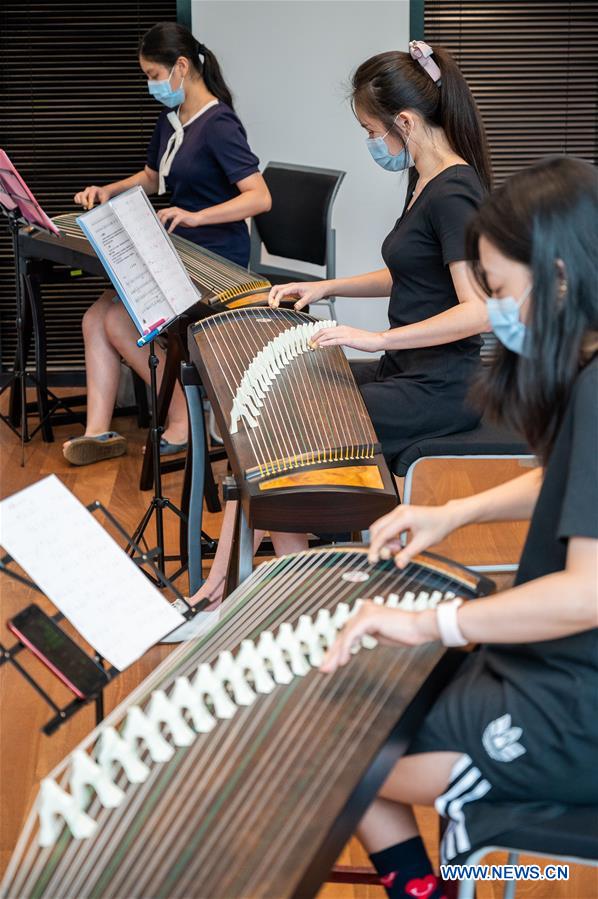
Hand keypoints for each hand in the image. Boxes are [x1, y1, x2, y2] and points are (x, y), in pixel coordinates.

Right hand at [74, 185, 110, 209]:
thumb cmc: (103, 195)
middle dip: (84, 203)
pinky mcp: (82, 194)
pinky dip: (77, 201)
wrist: (102, 191)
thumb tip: (101, 210)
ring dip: (80, 202)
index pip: (91, 196)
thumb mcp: (105, 199)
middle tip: (88, 208)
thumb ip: (102, 204)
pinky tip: (81, 204)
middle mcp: (88, 189)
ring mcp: (84, 191)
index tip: (90, 208)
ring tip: (85, 206)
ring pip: (78, 196)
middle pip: (83, 195)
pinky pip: (76, 197)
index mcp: (94, 189)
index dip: (90, 202)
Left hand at [157, 207, 202, 232]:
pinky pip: (174, 222)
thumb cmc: (187, 220)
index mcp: (172, 209)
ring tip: (162, 228)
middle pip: (162, 212)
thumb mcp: (176, 219)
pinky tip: (169, 231)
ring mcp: (178, 212)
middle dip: (158, 219)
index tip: (154, 223)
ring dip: (163, 222)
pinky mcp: (182, 216)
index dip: (157, 216)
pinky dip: (171, 227)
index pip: (161, 211)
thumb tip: (163, 222)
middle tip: (157, 226)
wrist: (197, 218)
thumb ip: (170, 219)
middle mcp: (174, 209)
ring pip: (166, 215)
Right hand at [268, 281, 328, 310]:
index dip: (277, 299)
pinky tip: (277, 303)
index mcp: (294, 286)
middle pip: (276, 288)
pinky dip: (277, 298)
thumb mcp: (310, 298)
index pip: (281, 292)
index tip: (275, 306)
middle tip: (271, 305)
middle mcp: (291, 286)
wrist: (321, 288)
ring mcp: (290, 289)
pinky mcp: (292, 292)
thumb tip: (295, 308)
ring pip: (277, 290)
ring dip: (273, 297)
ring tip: (272, 305)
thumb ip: (302, 303)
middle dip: (271, 296)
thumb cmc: (316, 291)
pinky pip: (281, 293)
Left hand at [310, 325, 384, 352]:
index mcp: (342, 328)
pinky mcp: (349, 340)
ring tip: (312, 345)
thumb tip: (333, 343)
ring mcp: (345, 334)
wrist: (376, 340)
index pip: (326, 329)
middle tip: (308, 343)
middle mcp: (342, 329)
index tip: (311, 340)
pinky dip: (326, 342)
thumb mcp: (350, 338)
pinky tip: (321, 345)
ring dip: (318, 340)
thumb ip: (342, 339)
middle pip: (324, 331)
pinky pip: (335, 340)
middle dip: (314, 337)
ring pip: (328, 335)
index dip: (316, 334)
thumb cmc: (365, 340)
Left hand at [320, 601, 436, 673]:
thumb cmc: (405, 633)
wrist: (420, 627)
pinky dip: (346, 649)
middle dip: (332, 653)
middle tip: (323, 669)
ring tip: (328, 668)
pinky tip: (342, 661)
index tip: (330, 663)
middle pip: (343, 634)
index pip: (347, 632)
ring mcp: (365, 612)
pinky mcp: (369, 618)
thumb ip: (365, 636)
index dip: (337, 649)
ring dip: (335, 654)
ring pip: (345, 636)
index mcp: (365, 612)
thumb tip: (352, 645)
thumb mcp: (380, 636)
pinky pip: (352, 636)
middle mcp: (363, 609)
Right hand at [368, 504, 458, 568]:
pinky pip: (387, 526)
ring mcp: (399, 511)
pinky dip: (389, 537)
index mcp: (404, 517)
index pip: (383, 533)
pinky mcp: (400, 514)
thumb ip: (408, 554)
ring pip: (380, 527)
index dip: (376, 548)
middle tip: (387, 556)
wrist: (447, 517)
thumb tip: (398, 564)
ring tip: (397, 549)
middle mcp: (399, 511)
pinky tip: (398, 543)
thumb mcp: (423, 543)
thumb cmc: (439, 527)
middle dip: (378, 544)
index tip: (373, 559)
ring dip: (384, 541)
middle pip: (377, 528)